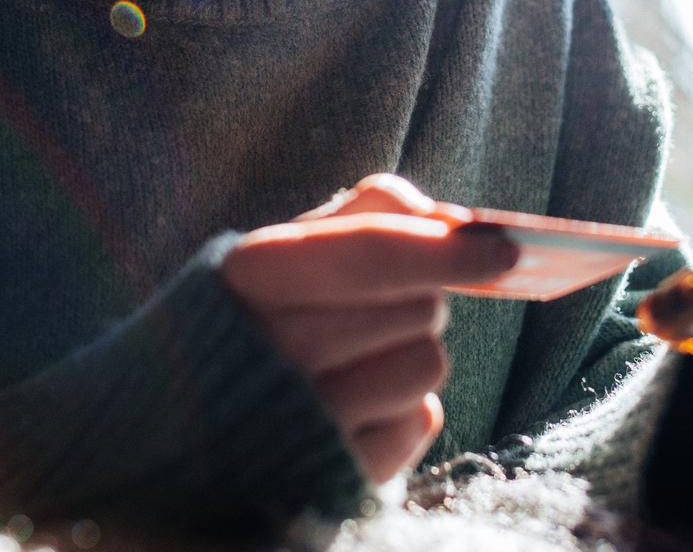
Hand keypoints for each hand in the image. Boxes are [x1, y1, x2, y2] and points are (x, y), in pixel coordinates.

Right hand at [221, 174, 515, 485]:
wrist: (185, 429)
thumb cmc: (257, 317)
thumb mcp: (286, 250)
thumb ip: (366, 214)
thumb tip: (451, 218)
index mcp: (250, 275)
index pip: (370, 252)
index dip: (445, 247)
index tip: (506, 249)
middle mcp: (270, 351)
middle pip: (417, 306)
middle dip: (419, 295)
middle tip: (376, 304)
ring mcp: (303, 422)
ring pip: (430, 363)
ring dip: (413, 352)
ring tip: (360, 357)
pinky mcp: (337, 478)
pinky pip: (422, 421)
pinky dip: (405, 407)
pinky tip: (358, 405)